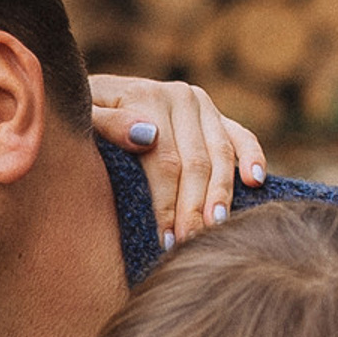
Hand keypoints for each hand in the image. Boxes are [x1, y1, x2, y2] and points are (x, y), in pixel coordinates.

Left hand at [90, 77, 266, 248]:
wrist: (95, 92)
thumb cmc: (82, 114)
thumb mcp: (83, 114)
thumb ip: (108, 123)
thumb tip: (147, 136)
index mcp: (149, 97)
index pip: (165, 161)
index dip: (166, 203)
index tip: (166, 239)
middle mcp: (181, 98)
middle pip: (195, 163)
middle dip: (194, 208)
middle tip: (192, 244)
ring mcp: (202, 106)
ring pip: (221, 154)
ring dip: (222, 193)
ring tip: (218, 227)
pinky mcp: (215, 115)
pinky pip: (241, 136)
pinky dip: (253, 156)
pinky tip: (255, 182)